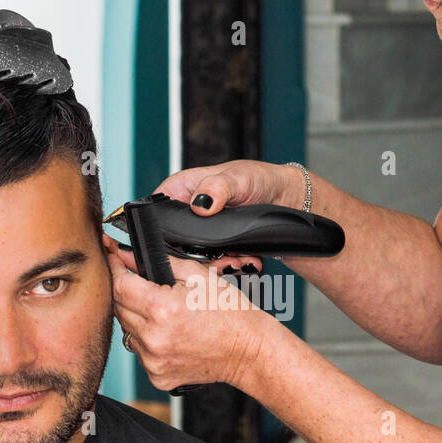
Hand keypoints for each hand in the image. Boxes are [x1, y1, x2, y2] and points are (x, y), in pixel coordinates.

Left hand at [103, 234, 272, 392]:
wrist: (249, 351)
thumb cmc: (230, 314)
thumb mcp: (198, 275)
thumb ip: (158, 261)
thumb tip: (128, 255)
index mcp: (162, 309)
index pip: (119, 285)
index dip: (114, 268)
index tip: (112, 259)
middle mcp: (154, 337)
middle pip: (118, 308)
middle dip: (128, 293)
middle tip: (148, 289)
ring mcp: (154, 360)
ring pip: (127, 331)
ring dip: (137, 319)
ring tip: (165, 316)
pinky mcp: (157, 376)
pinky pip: (139, 353)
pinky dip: (147, 342)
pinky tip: (169, 336)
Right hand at [150, 160, 305, 271]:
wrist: (285, 198)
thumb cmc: (258, 178)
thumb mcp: (237, 177)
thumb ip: (217, 187)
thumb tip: (200, 203)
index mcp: (179, 190)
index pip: (156, 215)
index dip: (165, 234)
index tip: (185, 248)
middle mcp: (186, 212)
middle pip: (175, 244)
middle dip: (197, 258)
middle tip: (222, 260)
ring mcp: (200, 232)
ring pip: (196, 259)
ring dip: (217, 265)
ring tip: (238, 262)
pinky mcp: (216, 246)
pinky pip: (215, 263)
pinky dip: (231, 266)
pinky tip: (246, 262)